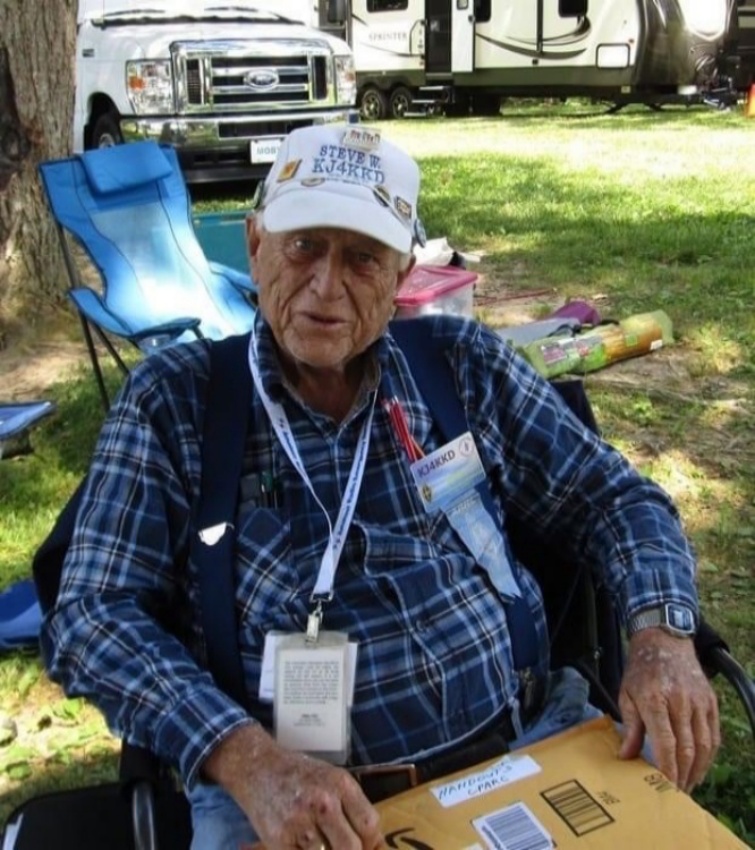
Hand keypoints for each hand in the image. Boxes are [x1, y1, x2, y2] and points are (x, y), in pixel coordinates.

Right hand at [202, 724, 382, 849]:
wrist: (257, 767)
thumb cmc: (298, 774)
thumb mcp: (331, 778)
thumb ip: (352, 806)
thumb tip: (375, 843)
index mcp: (340, 785)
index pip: (370, 825)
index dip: (372, 843)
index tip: (366, 847)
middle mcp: (323, 802)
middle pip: (352, 848)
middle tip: (340, 847)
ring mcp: (300, 822)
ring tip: (321, 844)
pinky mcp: (279, 840)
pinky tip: (304, 847)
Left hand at [618, 628, 719, 791]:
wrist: (664, 640)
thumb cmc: (641, 669)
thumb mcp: (626, 693)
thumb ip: (630, 726)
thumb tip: (626, 756)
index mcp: (655, 699)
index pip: (665, 741)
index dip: (667, 767)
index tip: (664, 786)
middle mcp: (680, 701)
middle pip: (686, 747)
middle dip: (682, 774)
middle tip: (676, 792)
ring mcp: (698, 701)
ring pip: (703, 744)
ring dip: (697, 769)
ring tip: (688, 784)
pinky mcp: (710, 701)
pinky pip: (713, 734)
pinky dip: (709, 754)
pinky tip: (700, 766)